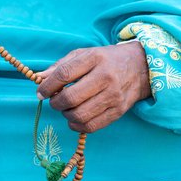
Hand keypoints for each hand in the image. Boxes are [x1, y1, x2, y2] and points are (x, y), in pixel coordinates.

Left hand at [36, 42, 150, 132]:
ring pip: (80, 115)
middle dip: (55, 103)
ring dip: (66, 114)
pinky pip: (91, 126)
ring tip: (66, 108)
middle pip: (71, 97)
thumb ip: (60, 66)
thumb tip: (39, 78)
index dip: (47, 86)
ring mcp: (114, 96)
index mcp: (94, 58)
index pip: (64, 74)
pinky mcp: (118, 111)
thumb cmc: (105, 60)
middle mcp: (106, 77)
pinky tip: (74, 118)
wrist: (141, 67)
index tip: (41, 92)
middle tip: (54, 101)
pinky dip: (77, 125)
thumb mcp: (83, 54)